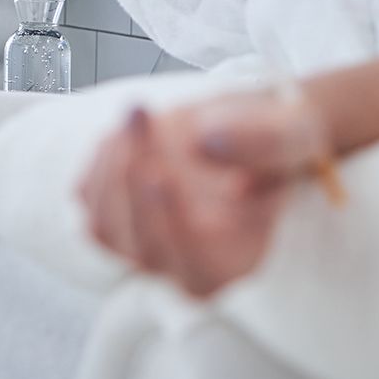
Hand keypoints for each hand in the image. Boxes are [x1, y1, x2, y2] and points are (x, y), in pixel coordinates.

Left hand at [76, 91, 329, 298]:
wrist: (247, 127)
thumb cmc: (274, 139)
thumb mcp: (290, 131)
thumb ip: (263, 140)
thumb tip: (209, 142)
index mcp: (237, 260)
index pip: (196, 267)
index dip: (172, 225)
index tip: (161, 173)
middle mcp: (186, 266)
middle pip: (142, 248)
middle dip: (134, 178)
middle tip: (141, 115)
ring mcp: (144, 245)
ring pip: (104, 226)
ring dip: (112, 163)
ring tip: (137, 112)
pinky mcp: (114, 216)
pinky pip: (88, 196)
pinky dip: (100, 158)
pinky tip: (128, 127)